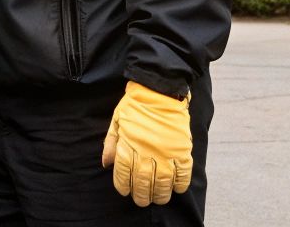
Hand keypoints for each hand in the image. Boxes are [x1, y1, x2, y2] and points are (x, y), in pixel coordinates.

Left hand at [101, 81, 191, 206]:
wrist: (160, 88)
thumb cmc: (136, 104)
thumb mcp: (117, 120)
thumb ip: (110, 143)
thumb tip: (106, 164)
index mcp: (128, 144)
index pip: (123, 173)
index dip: (123, 185)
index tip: (125, 191)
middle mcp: (146, 151)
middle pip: (142, 181)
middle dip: (141, 195)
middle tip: (142, 200)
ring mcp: (166, 151)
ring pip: (162, 182)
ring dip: (160, 194)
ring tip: (158, 199)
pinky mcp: (182, 148)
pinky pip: (183, 172)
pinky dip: (181, 183)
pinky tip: (177, 188)